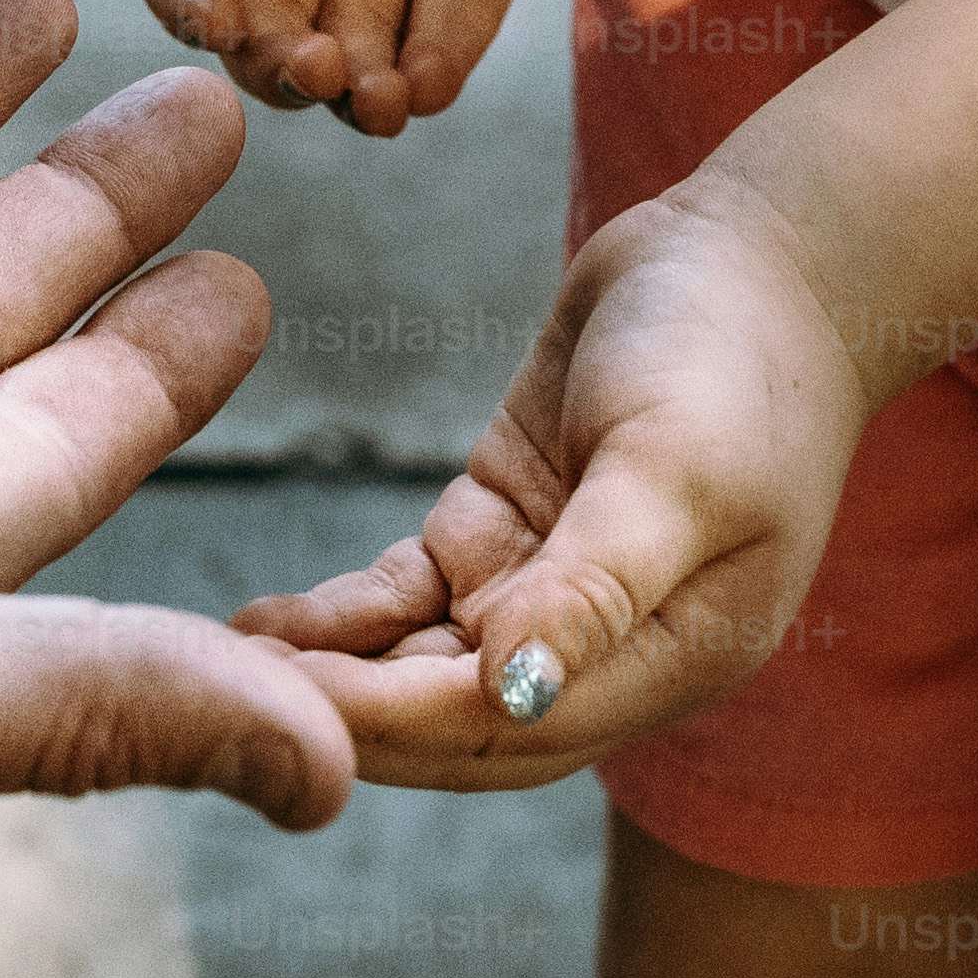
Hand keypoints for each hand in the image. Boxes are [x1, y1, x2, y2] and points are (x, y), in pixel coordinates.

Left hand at [233, 173, 869, 782]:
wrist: (759, 249)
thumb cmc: (739, 352)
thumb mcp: (678, 467)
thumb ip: (597, 583)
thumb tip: (509, 687)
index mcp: (670, 658)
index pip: (511, 729)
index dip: (400, 726)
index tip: (290, 711)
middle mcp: (607, 647)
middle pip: (459, 720)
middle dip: (349, 717)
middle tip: (222, 703)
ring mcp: (550, 585)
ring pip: (424, 665)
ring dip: (336, 678)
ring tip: (218, 670)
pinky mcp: (507, 524)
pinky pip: (413, 596)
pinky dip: (349, 617)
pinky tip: (270, 624)